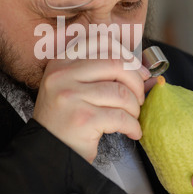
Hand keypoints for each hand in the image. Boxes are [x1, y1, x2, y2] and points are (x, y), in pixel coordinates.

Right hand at [33, 36, 150, 162]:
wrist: (47, 152)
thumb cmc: (65, 120)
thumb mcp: (74, 88)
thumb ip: (102, 74)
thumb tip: (145, 73)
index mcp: (61, 62)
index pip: (102, 42)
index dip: (127, 55)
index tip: (138, 71)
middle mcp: (62, 75)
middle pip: (116, 64)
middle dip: (136, 83)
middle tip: (138, 98)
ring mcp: (71, 96)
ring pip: (121, 92)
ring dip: (134, 108)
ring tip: (132, 117)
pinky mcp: (82, 118)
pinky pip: (120, 117)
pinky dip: (133, 126)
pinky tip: (131, 131)